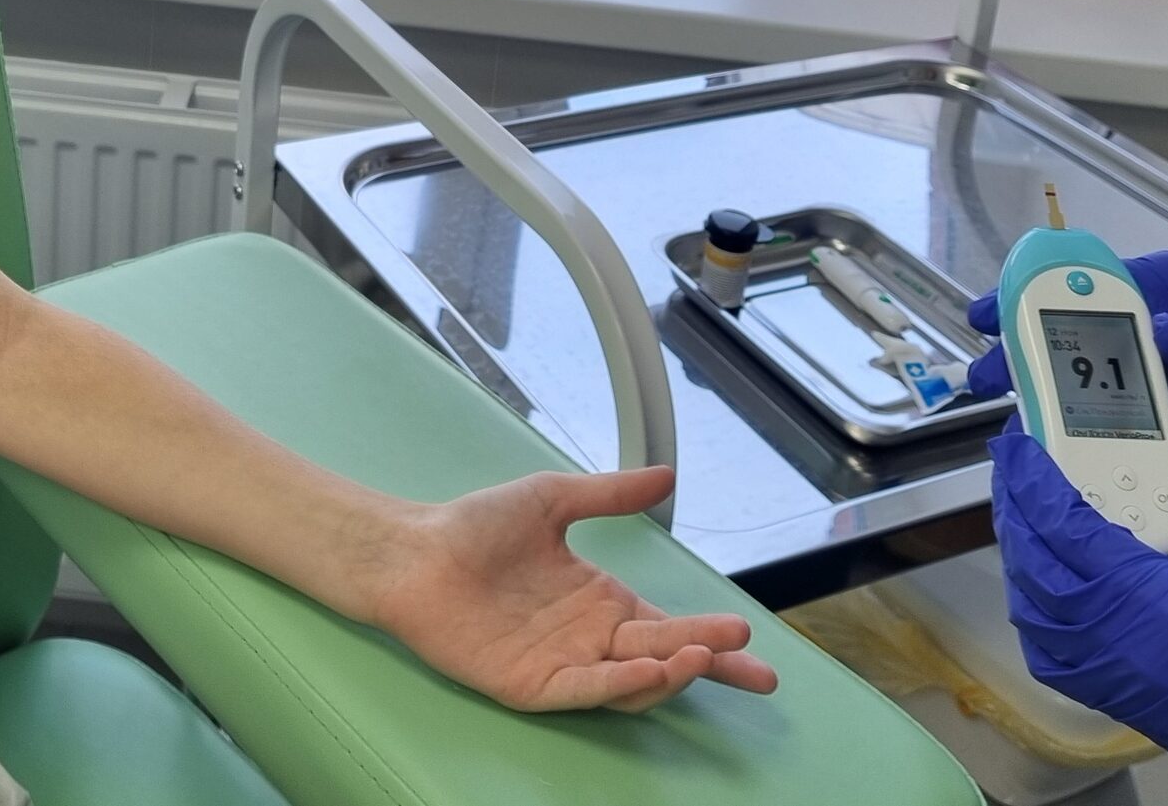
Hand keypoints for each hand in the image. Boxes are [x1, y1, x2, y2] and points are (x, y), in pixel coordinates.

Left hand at [369, 466, 777, 712]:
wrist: (416, 550)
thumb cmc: (476, 527)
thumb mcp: (555, 499)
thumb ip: (612, 493)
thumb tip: (666, 475)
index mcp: (602, 602)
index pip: (670, 626)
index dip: (712, 638)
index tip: (751, 639)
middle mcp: (589, 639)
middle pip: (664, 657)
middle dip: (711, 661)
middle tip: (751, 662)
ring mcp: (561, 665)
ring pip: (630, 682)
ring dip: (670, 673)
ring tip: (702, 654)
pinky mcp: (528, 684)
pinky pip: (582, 691)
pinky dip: (618, 684)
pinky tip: (649, 669)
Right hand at [968, 250, 1167, 454]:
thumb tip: (1158, 338)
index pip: (1090, 286)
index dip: (1038, 296)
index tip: (995, 309)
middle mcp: (1159, 332)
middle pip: (1077, 341)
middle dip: (1026, 355)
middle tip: (983, 377)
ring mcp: (1167, 379)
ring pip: (1094, 389)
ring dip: (1054, 404)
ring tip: (1011, 420)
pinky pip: (1128, 431)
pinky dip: (1097, 443)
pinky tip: (1065, 454)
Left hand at [988, 425, 1167, 805]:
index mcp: (1149, 601)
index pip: (1064, 528)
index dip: (1032, 482)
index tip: (1018, 447)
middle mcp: (1116, 644)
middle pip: (1034, 567)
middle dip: (1016, 513)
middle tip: (1015, 473)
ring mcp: (1114, 680)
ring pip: (1034, 615)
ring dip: (1022, 563)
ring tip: (1029, 520)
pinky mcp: (1122, 704)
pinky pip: (1054, 658)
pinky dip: (1038, 619)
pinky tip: (1050, 592)